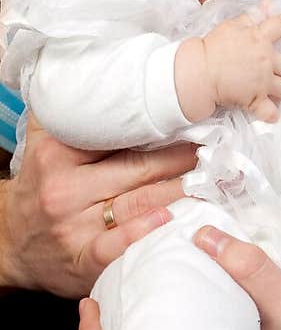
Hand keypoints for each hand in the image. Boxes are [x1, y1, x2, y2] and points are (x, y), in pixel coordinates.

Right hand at [0, 115, 193, 296]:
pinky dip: (144, 232)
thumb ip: (69, 111)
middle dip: (179, 158)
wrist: (10, 243)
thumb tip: (102, 70)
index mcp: (57, 155)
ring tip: (208, 178)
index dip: (155, 127)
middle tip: (212, 147)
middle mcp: (65, 189)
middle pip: (135, 168)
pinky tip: (170, 219)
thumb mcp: (43, 143)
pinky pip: (117, 245)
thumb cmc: (39, 187)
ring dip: (177, 191)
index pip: (115, 136)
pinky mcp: (82, 259)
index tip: (190, 117)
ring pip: (136, 203)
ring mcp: (74, 227)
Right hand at [176, 6, 280, 123]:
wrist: (198, 72)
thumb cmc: (212, 48)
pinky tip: (272, 114)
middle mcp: (266, 60)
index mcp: (260, 38)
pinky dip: (272, 114)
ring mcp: (262, 81)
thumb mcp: (231, 27)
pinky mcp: (254, 99)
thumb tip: (267, 7)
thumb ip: (252, 17)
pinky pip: (270, 112)